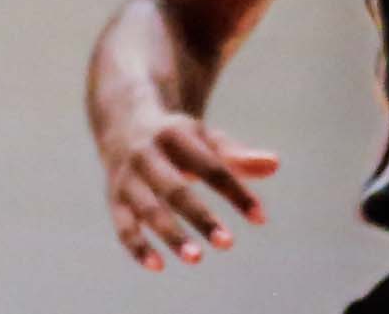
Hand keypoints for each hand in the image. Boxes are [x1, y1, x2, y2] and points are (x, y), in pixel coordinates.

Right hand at [100, 104, 276, 272]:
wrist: (124, 122)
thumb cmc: (178, 137)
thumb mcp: (206, 138)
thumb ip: (238, 156)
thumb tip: (275, 165)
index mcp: (176, 135)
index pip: (212, 167)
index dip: (236, 193)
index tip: (260, 218)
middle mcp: (147, 155)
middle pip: (175, 190)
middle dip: (201, 218)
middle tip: (228, 244)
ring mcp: (127, 178)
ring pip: (148, 211)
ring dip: (171, 236)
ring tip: (196, 258)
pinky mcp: (114, 199)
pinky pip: (123, 227)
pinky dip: (138, 247)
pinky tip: (158, 266)